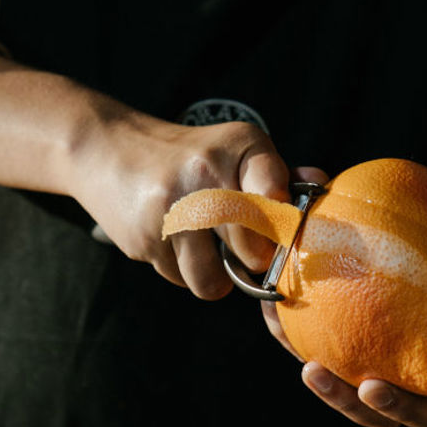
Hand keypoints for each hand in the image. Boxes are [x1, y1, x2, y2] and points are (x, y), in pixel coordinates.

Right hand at [71, 106, 289, 299]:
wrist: (105, 148)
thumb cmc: (186, 156)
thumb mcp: (233, 149)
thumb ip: (276, 173)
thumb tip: (321, 184)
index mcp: (238, 146)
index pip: (274, 188)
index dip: (283, 220)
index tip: (280, 228)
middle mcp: (205, 173)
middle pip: (251, 250)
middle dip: (252, 261)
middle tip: (244, 250)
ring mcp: (172, 208)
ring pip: (211, 280)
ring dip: (213, 276)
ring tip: (205, 249)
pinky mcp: (144, 237)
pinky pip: (179, 279)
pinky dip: (180, 269)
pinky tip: (171, 240)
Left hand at [264, 154, 426, 426]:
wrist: (390, 243)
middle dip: (403, 409)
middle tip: (373, 386)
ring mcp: (392, 383)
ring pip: (372, 412)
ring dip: (343, 402)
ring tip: (313, 371)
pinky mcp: (347, 373)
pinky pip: (330, 378)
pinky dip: (308, 362)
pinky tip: (281, 332)